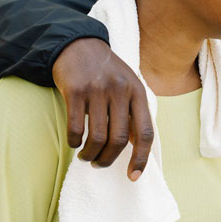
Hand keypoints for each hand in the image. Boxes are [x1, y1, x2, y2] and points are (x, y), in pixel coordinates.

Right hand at [52, 38, 152, 180]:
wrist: (79, 45)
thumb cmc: (106, 72)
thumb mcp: (127, 85)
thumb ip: (133, 112)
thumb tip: (136, 147)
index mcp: (137, 91)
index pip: (145, 132)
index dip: (141, 158)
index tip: (133, 176)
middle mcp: (120, 90)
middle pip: (118, 140)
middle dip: (108, 160)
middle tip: (99, 164)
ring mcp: (97, 90)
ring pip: (97, 138)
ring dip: (90, 155)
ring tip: (86, 157)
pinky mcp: (75, 91)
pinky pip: (76, 129)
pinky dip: (75, 142)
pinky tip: (75, 142)